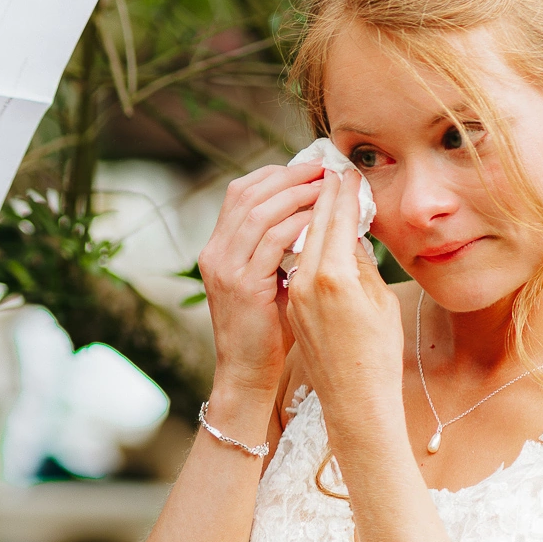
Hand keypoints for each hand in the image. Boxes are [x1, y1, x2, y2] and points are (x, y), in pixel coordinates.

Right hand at [196, 161, 326, 396]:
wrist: (247, 372)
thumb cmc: (267, 329)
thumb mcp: (268, 280)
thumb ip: (279, 249)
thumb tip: (315, 215)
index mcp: (218, 248)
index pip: (240, 192)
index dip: (274, 175)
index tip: (309, 169)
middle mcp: (215, 253)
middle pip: (248, 193)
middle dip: (289, 176)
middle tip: (324, 168)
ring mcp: (225, 268)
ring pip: (259, 211)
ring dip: (296, 193)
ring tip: (327, 188)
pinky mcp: (243, 285)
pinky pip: (272, 240)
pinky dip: (298, 223)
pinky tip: (321, 219)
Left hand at [283, 169, 402, 421]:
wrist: (354, 400)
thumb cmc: (379, 355)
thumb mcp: (380, 303)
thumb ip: (361, 265)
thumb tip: (350, 237)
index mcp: (335, 277)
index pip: (336, 220)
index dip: (341, 193)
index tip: (345, 172)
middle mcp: (308, 281)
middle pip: (312, 223)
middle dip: (319, 194)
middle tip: (327, 169)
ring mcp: (295, 294)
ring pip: (298, 241)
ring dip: (305, 213)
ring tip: (314, 191)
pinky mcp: (290, 305)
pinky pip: (294, 261)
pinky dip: (300, 240)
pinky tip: (306, 228)